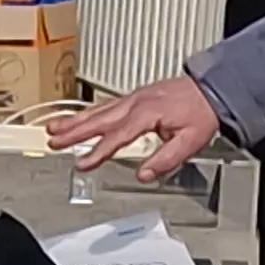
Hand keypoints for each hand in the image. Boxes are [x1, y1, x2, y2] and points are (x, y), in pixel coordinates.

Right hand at [45, 76, 226, 177]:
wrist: (211, 89)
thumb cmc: (202, 113)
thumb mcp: (190, 142)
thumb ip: (166, 160)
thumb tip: (145, 175)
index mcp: (147, 113)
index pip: (118, 136)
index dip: (99, 152)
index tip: (83, 164)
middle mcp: (136, 103)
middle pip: (99, 119)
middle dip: (74, 131)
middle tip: (53, 141)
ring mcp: (133, 98)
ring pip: (98, 110)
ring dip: (75, 120)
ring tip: (53, 128)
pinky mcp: (134, 97)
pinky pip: (105, 105)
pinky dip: (88, 112)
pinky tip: (77, 119)